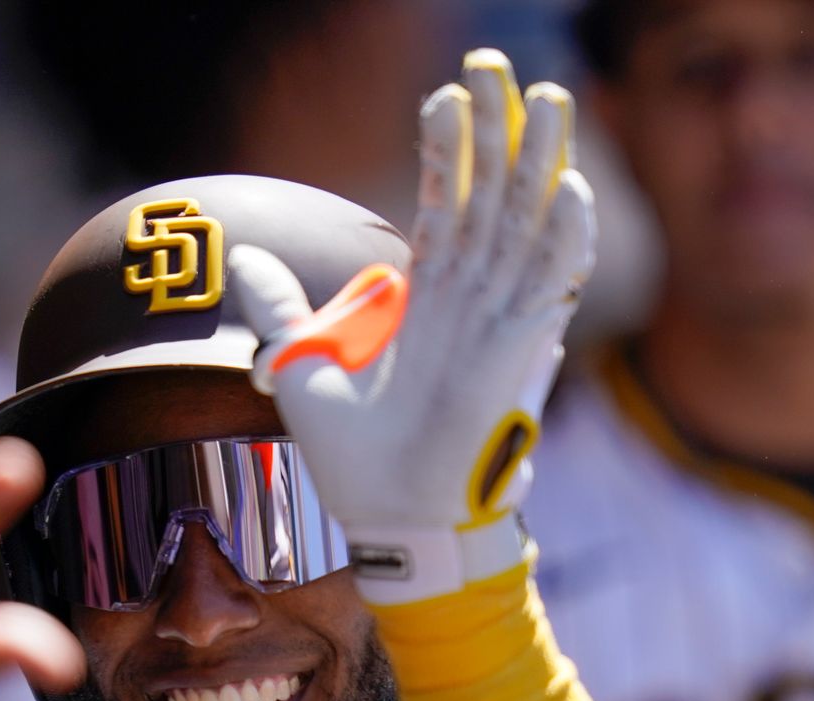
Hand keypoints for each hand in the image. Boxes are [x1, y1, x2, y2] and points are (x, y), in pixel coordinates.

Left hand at [227, 49, 595, 603]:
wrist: (390, 522)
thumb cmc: (355, 461)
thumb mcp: (300, 366)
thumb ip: (281, 307)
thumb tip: (243, 257)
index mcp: (428, 301)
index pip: (445, 205)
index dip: (449, 151)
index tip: (446, 95)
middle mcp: (471, 303)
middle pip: (491, 197)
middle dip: (498, 131)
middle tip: (498, 64)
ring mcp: (499, 325)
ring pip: (524, 226)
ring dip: (536, 164)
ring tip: (545, 97)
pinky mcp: (518, 358)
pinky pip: (548, 288)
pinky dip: (562, 241)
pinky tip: (570, 188)